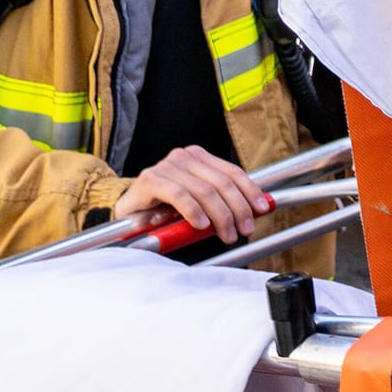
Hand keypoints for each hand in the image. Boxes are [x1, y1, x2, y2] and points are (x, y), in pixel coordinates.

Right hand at [113, 147, 269, 244]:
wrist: (128, 210)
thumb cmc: (164, 207)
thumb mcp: (198, 201)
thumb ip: (220, 201)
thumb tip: (253, 211)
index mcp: (199, 157)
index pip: (232, 172)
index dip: (250, 191)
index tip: (263, 209)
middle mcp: (185, 157)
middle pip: (221, 183)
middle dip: (238, 209)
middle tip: (245, 229)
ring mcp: (167, 166)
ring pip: (204, 191)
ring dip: (220, 216)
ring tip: (226, 234)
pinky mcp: (150, 179)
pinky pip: (179, 195)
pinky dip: (193, 211)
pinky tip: (201, 225)